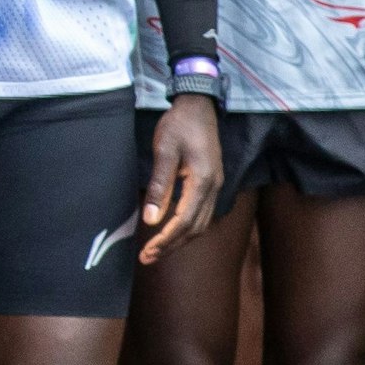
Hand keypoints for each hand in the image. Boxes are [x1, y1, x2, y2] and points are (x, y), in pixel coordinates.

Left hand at [139, 94, 221, 264]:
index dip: (166, 239)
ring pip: (201, 223)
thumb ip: (160, 186)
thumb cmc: (178, 125)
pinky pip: (202, 213)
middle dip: (172, 245)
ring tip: (158, 250)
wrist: (198, 106)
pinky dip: (188, 227)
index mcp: (203, 182)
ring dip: (180, 239)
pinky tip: (173, 230)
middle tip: (148, 257)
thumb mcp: (164, 151)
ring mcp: (216, 186)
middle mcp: (214, 188)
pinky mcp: (212, 182)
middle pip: (195, 228)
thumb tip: (151, 219)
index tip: (148, 251)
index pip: (184, 221)